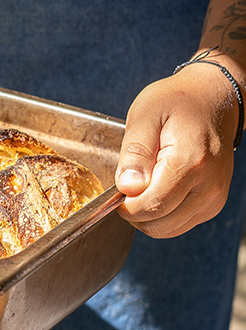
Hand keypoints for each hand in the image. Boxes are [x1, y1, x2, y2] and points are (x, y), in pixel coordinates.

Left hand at [115, 62, 238, 237]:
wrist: (212, 99)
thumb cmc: (176, 102)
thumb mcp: (145, 115)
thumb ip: (135, 152)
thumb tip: (127, 187)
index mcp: (190, 163)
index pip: (151, 206)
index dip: (125, 205)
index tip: (116, 189)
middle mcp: (208, 186)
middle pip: (159, 224)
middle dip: (134, 212)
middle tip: (126, 185)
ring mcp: (214, 198)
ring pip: (169, 229)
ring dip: (147, 216)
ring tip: (142, 185)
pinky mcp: (213, 203)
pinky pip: (180, 224)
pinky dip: (162, 214)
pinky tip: (156, 189)